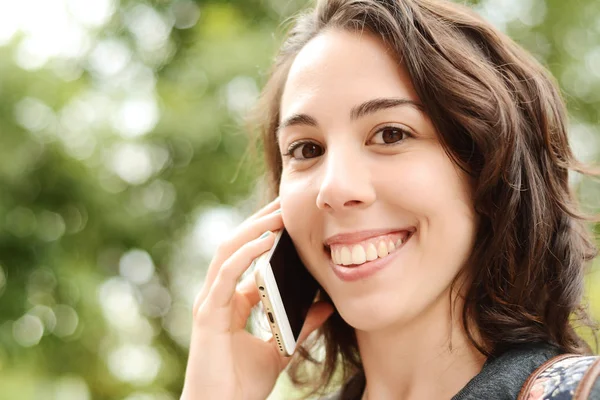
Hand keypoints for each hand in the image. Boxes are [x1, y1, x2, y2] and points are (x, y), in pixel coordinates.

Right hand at [180, 197, 333, 399]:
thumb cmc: (242, 383)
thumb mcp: (280, 347)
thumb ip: (301, 325)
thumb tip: (326, 305)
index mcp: (232, 300)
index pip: (247, 256)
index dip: (266, 234)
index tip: (290, 217)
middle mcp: (218, 295)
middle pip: (237, 245)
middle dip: (260, 221)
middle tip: (286, 202)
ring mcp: (210, 302)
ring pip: (227, 251)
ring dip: (252, 229)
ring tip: (277, 213)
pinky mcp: (208, 314)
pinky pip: (226, 275)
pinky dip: (244, 254)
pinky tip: (264, 240)